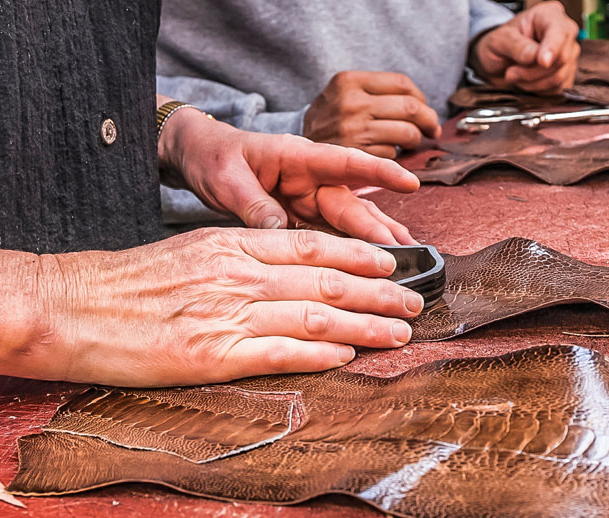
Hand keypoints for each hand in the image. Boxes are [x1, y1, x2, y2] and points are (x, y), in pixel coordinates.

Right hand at [27, 228, 422, 385]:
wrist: (68, 307)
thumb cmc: (120, 285)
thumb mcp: (184, 253)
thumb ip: (232, 260)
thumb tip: (274, 273)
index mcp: (229, 245)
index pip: (310, 244)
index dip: (358, 254)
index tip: (391, 263)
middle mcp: (236, 273)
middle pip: (326, 278)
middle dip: (379, 291)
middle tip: (414, 302)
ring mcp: (226, 313)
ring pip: (316, 314)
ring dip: (366, 324)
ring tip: (398, 332)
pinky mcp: (212, 354)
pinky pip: (281, 352)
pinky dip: (321, 353)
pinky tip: (348, 356)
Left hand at [160, 102, 417, 244]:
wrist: (198, 158)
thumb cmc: (213, 158)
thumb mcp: (227, 179)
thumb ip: (254, 204)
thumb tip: (280, 232)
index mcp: (297, 157)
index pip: (345, 162)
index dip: (379, 171)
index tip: (409, 183)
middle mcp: (310, 178)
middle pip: (350, 203)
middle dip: (379, 227)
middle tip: (407, 252)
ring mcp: (307, 199)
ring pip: (347, 222)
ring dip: (374, 241)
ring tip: (405, 261)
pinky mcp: (300, 218)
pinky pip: (329, 236)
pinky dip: (349, 251)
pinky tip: (370, 269)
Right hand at [303, 71, 441, 157]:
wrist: (294, 149)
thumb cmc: (330, 120)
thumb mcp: (343, 92)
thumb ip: (377, 92)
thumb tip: (422, 106)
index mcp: (348, 81)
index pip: (403, 84)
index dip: (421, 98)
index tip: (424, 109)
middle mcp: (351, 104)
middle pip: (410, 108)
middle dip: (428, 120)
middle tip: (431, 129)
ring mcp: (353, 131)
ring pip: (406, 133)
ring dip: (415, 140)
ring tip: (409, 142)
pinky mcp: (356, 156)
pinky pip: (392, 155)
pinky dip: (394, 156)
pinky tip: (385, 153)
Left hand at [470, 1, 580, 94]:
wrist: (499, 60)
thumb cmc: (500, 44)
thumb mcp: (499, 40)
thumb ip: (517, 46)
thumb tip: (535, 57)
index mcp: (549, 15)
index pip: (560, 32)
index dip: (552, 49)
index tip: (542, 62)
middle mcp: (564, 32)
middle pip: (561, 58)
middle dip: (533, 71)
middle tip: (510, 73)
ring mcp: (568, 53)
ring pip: (560, 76)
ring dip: (533, 83)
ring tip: (514, 76)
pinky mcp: (567, 73)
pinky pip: (559, 87)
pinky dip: (539, 90)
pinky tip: (526, 82)